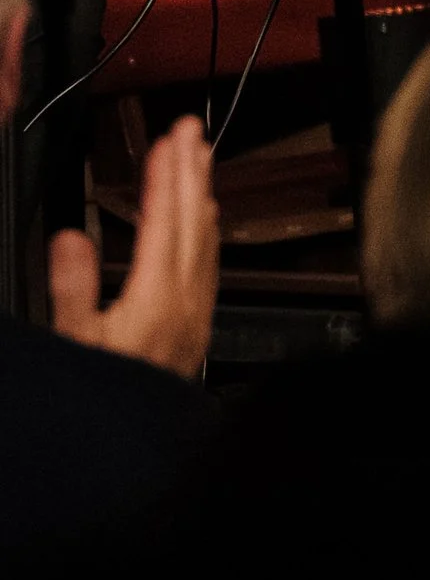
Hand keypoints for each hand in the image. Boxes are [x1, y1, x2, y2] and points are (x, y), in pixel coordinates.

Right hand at [51, 115, 219, 375]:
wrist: (134, 449)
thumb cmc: (104, 398)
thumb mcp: (74, 346)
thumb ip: (72, 289)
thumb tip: (71, 236)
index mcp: (156, 298)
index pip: (165, 221)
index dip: (167, 176)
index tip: (169, 138)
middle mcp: (186, 299)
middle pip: (193, 221)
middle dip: (192, 171)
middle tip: (191, 129)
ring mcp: (196, 312)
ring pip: (206, 239)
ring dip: (202, 195)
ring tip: (201, 161)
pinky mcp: (197, 326)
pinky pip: (209, 263)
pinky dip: (206, 230)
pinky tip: (203, 223)